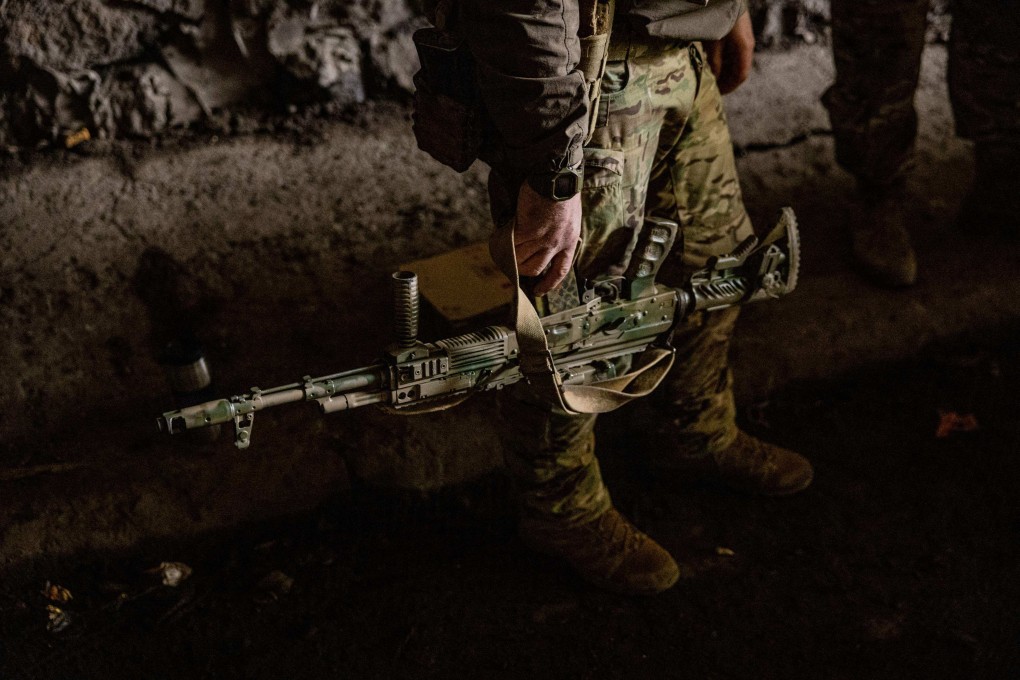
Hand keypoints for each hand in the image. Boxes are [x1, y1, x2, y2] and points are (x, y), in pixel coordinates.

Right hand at [514, 181, 581, 295]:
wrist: (557, 177)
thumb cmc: (563, 191)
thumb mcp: (569, 217)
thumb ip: (559, 232)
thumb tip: (541, 241)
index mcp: (570, 241)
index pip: (560, 270)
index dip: (549, 283)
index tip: (539, 290)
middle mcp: (557, 244)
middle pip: (536, 269)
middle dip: (522, 271)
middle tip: (513, 266)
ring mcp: (542, 238)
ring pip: (521, 259)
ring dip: (510, 256)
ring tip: (503, 250)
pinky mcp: (528, 229)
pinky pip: (512, 243)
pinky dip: (503, 242)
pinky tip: (499, 237)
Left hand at [704, 10, 754, 94]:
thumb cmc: (719, 19)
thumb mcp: (714, 43)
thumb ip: (715, 62)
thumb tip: (715, 78)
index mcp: (744, 50)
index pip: (740, 75)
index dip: (729, 87)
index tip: (718, 93)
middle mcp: (747, 46)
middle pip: (739, 69)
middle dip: (727, 80)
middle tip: (713, 87)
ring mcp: (745, 39)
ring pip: (737, 61)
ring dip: (726, 71)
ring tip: (712, 76)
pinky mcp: (739, 33)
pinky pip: (734, 52)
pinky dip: (726, 61)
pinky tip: (714, 61)